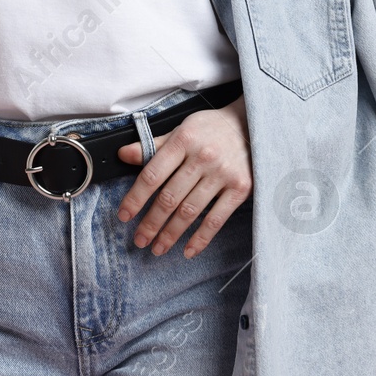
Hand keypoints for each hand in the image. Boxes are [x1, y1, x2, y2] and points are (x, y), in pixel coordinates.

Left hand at [115, 94, 252, 258]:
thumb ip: (152, 145)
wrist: (252, 125)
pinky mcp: (240, 188)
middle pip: (169, 197)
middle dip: (151, 223)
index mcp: (183, 141)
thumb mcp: (181, 130)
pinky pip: (216, 219)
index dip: (135, 198)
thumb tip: (123, 155)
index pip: (152, 175)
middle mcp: (202, 157)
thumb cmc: (211, 129)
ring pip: (190, 211)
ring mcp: (222, 174)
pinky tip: (188, 251)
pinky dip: (201, 238)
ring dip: (171, 234)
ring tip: (158, 248)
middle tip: (139, 240)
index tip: (124, 216)